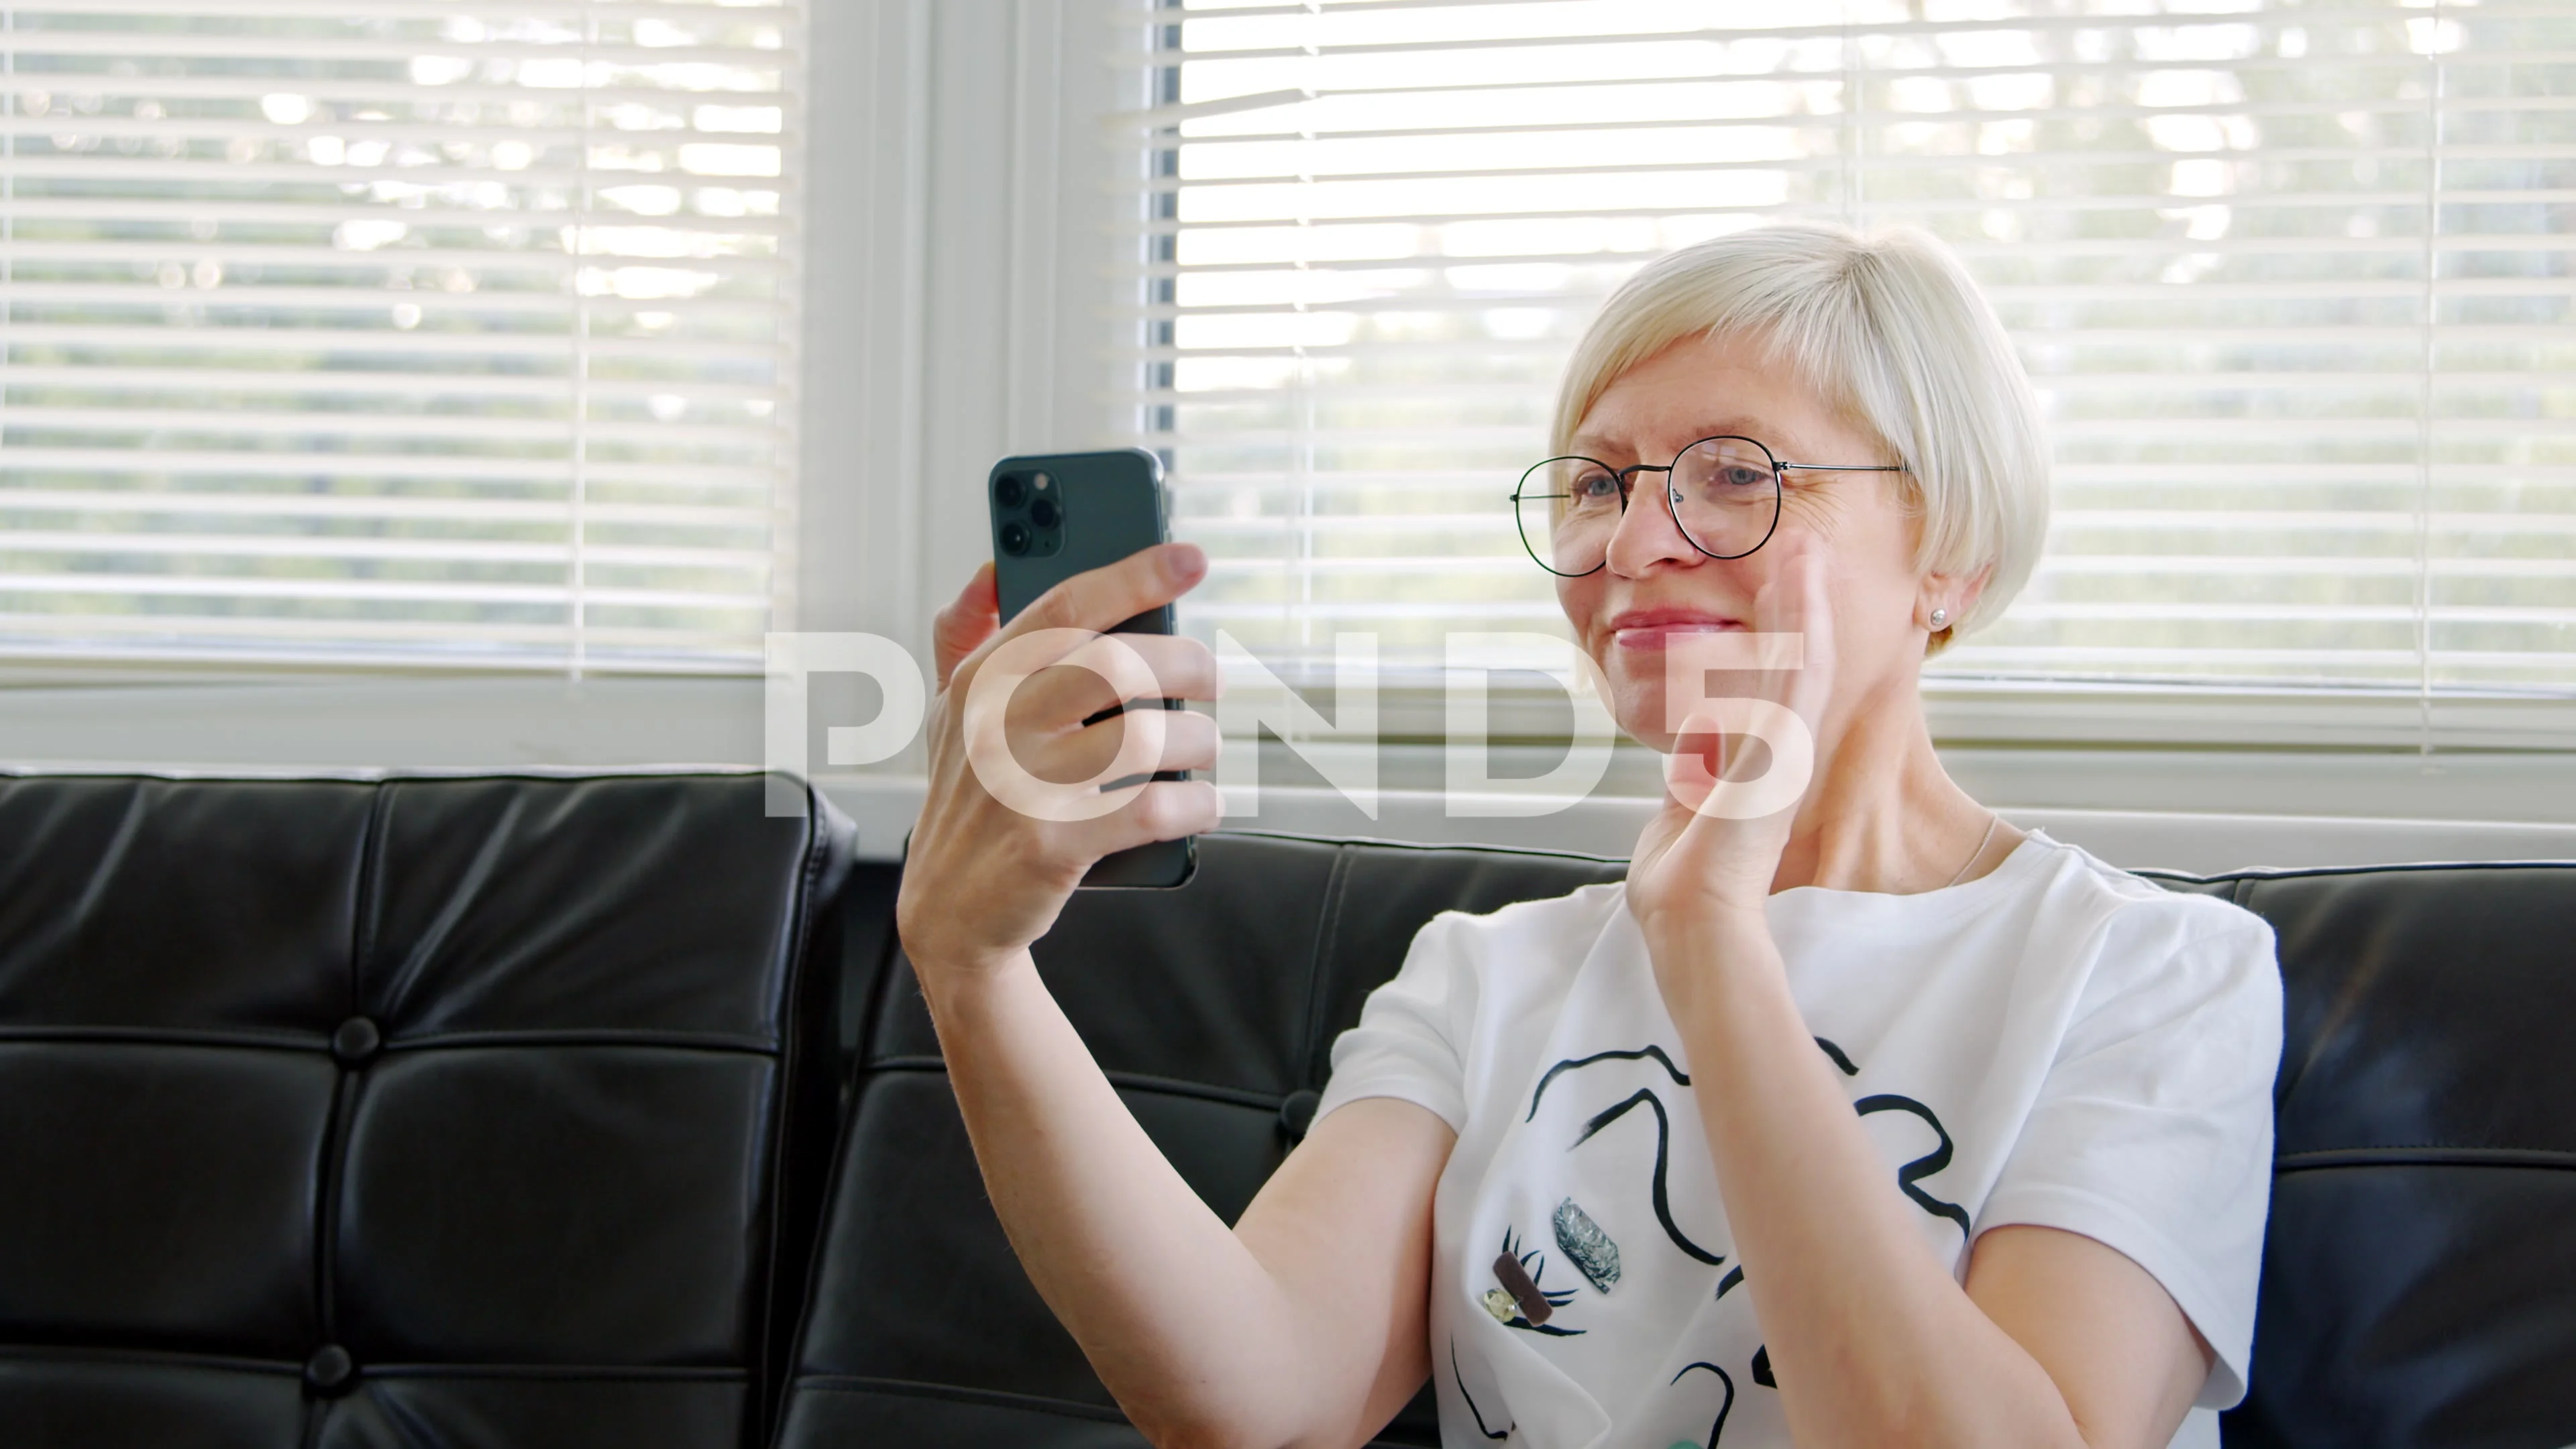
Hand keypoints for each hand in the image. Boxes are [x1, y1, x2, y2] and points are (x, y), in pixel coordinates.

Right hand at [895, 545, 1222, 981]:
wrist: (948, 909)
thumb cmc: (967, 794)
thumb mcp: (949, 709)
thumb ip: (965, 632)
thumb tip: (990, 568)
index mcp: (981, 677)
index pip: (1066, 606)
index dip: (1135, 575)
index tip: (1190, 558)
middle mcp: (998, 723)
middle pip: (1119, 664)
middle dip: (1188, 664)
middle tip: (1210, 677)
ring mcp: (1024, 785)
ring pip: (1147, 737)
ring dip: (1199, 741)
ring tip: (1203, 748)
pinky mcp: (1052, 844)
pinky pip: (1153, 809)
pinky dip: (1196, 804)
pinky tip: (1201, 803)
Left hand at [1624, 534, 1836, 944]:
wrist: (1687, 921)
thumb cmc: (1680, 886)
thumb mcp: (1681, 813)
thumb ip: (1690, 780)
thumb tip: (1684, 755)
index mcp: (1755, 766)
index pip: (1774, 688)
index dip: (1780, 637)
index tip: (1777, 590)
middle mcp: (1778, 753)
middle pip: (1797, 663)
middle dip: (1798, 605)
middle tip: (1803, 548)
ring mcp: (1785, 750)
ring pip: (1804, 658)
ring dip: (1804, 598)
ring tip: (1805, 545)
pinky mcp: (1782, 751)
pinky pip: (1799, 674)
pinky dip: (1802, 621)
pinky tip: (1803, 577)